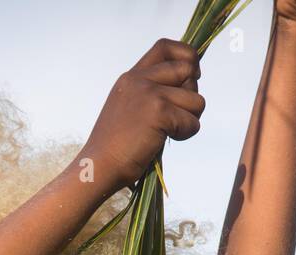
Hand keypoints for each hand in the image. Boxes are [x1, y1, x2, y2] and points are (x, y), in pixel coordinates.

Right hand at [81, 38, 204, 191]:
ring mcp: (149, 93)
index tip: (189, 77)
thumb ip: (151, 91)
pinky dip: (185, 134)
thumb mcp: (129, 107)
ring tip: (167, 132)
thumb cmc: (116, 146)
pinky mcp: (158, 112)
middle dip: (192, 95)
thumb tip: (188, 82)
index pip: (166, 47)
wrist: (99, 166)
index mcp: (132, 76)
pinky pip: (192, 121)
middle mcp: (140, 79)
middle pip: (188, 69)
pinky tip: (164, 140)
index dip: (186, 57)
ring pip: (196, 99)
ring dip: (190, 119)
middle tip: (177, 115)